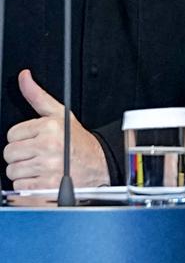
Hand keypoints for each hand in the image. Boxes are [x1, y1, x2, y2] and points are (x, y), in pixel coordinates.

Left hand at [4, 70, 110, 189]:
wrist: (97, 164)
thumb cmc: (76, 140)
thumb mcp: (59, 113)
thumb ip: (36, 95)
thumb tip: (23, 76)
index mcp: (49, 127)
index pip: (12, 134)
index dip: (22, 137)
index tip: (35, 140)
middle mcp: (48, 146)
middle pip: (9, 153)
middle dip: (20, 154)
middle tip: (37, 153)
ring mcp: (46, 167)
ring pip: (12, 170)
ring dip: (23, 170)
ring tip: (40, 165)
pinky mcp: (45, 186)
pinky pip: (19, 186)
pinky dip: (27, 184)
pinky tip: (42, 177)